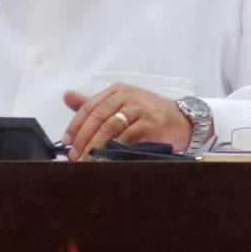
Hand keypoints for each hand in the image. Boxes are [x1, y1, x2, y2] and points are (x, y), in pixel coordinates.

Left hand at [62, 83, 191, 160]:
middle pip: (97, 117)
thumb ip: (95, 104)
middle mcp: (127, 95)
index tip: (66, 144)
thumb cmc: (149, 115)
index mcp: (117, 90)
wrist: (183, 121)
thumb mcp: (122, 106)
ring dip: (95, 146)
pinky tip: (106, 159)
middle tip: (74, 156)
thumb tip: (67, 96)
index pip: (89, 107)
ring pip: (109, 127)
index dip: (75, 126)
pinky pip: (127, 137)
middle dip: (83, 139)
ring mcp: (139, 107)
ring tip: (87, 161)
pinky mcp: (151, 121)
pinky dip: (113, 149)